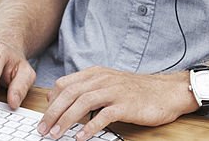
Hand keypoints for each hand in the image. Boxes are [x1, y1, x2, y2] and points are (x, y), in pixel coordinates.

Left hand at [39, 67, 196, 140]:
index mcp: (95, 73)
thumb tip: (66, 101)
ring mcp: (114, 91)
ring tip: (56, 134)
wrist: (166, 91)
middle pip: (69, 94)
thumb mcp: (109, 83)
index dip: (51, 101)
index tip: (44, 117)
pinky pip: (103, 116)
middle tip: (43, 129)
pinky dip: (90, 127)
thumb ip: (89, 88)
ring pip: (82, 103)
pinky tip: (81, 138)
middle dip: (52, 113)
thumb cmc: (136, 90)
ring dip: (66, 120)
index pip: (64, 84)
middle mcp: (102, 79)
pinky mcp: (125, 105)